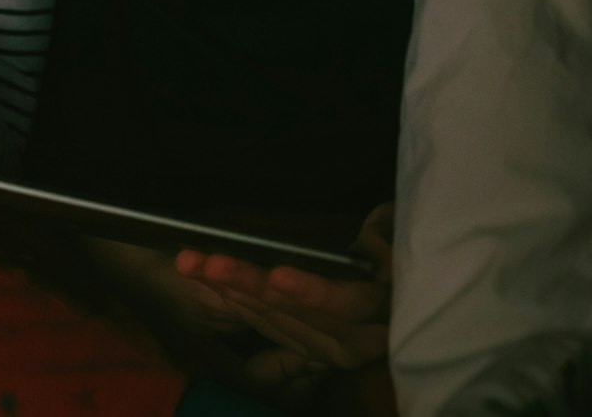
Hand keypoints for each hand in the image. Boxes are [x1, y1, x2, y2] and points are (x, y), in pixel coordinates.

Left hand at [172, 201, 394, 388]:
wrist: (397, 285)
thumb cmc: (393, 254)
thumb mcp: (394, 242)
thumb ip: (382, 244)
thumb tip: (370, 251)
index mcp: (380, 312)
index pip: (345, 303)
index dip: (310, 292)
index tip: (277, 276)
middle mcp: (354, 339)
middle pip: (298, 313)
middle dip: (250, 285)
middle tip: (210, 263)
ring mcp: (329, 348)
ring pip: (274, 319)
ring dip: (231, 291)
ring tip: (194, 264)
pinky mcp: (307, 348)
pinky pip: (266, 325)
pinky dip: (235, 300)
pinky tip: (206, 278)